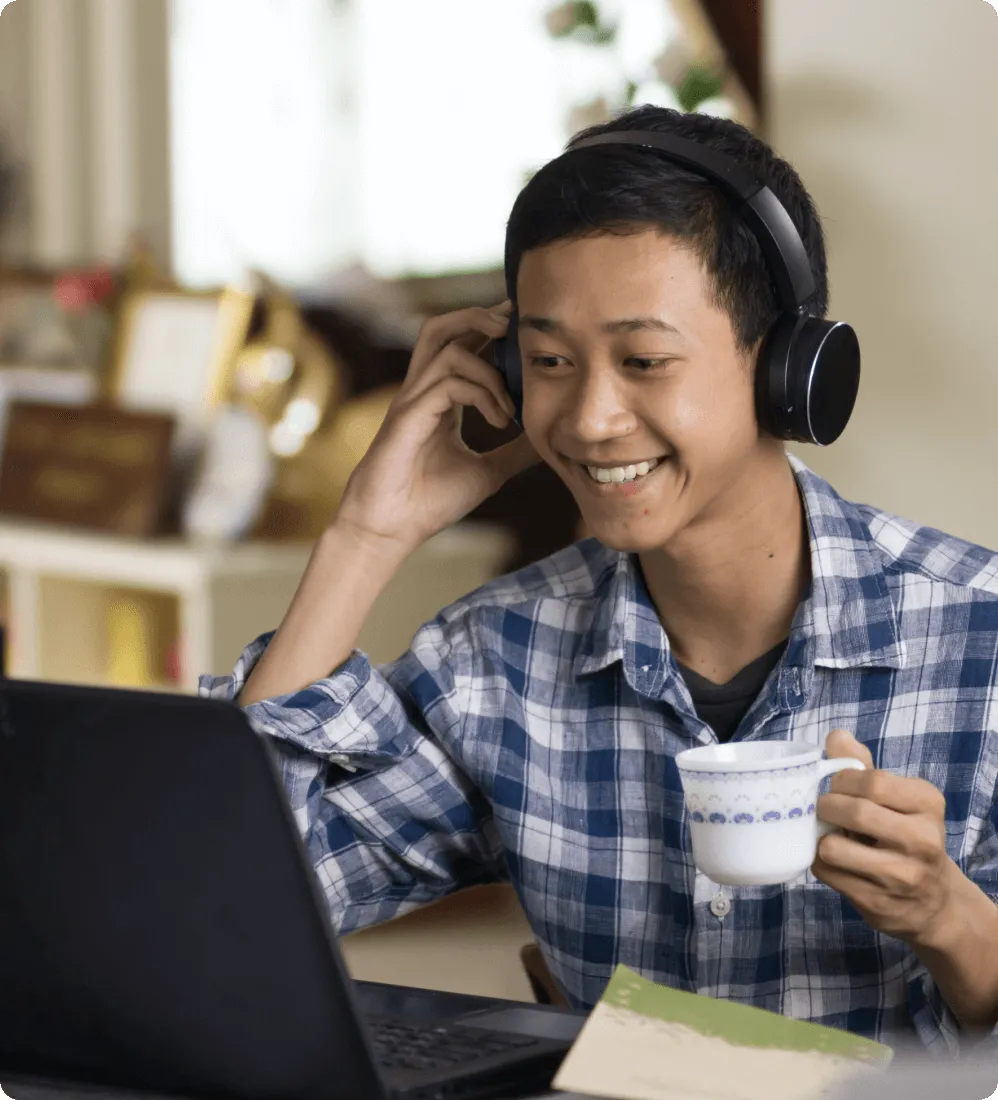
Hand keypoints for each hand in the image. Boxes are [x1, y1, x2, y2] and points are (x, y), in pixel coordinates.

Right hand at [333, 302, 537, 557]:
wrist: (392, 531)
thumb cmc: (430, 502)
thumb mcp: (488, 472)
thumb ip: (514, 452)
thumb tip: (547, 440)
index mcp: (438, 399)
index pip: (462, 346)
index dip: (491, 330)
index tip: (524, 331)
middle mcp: (422, 391)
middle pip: (442, 327)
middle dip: (479, 315)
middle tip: (515, 326)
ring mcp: (412, 399)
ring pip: (444, 343)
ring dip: (488, 366)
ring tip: (512, 403)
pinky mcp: (407, 415)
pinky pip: (448, 382)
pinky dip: (482, 395)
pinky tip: (500, 422)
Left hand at [812, 729, 961, 946]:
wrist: (930, 902)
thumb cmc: (903, 836)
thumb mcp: (894, 797)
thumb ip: (862, 765)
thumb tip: (836, 736)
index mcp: (927, 804)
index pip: (873, 780)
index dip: (842, 780)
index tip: (837, 786)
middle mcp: (922, 840)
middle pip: (854, 811)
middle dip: (826, 806)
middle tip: (825, 809)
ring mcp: (902, 875)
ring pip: (833, 846)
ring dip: (821, 837)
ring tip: (831, 835)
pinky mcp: (878, 903)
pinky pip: (827, 873)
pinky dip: (820, 862)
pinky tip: (835, 860)